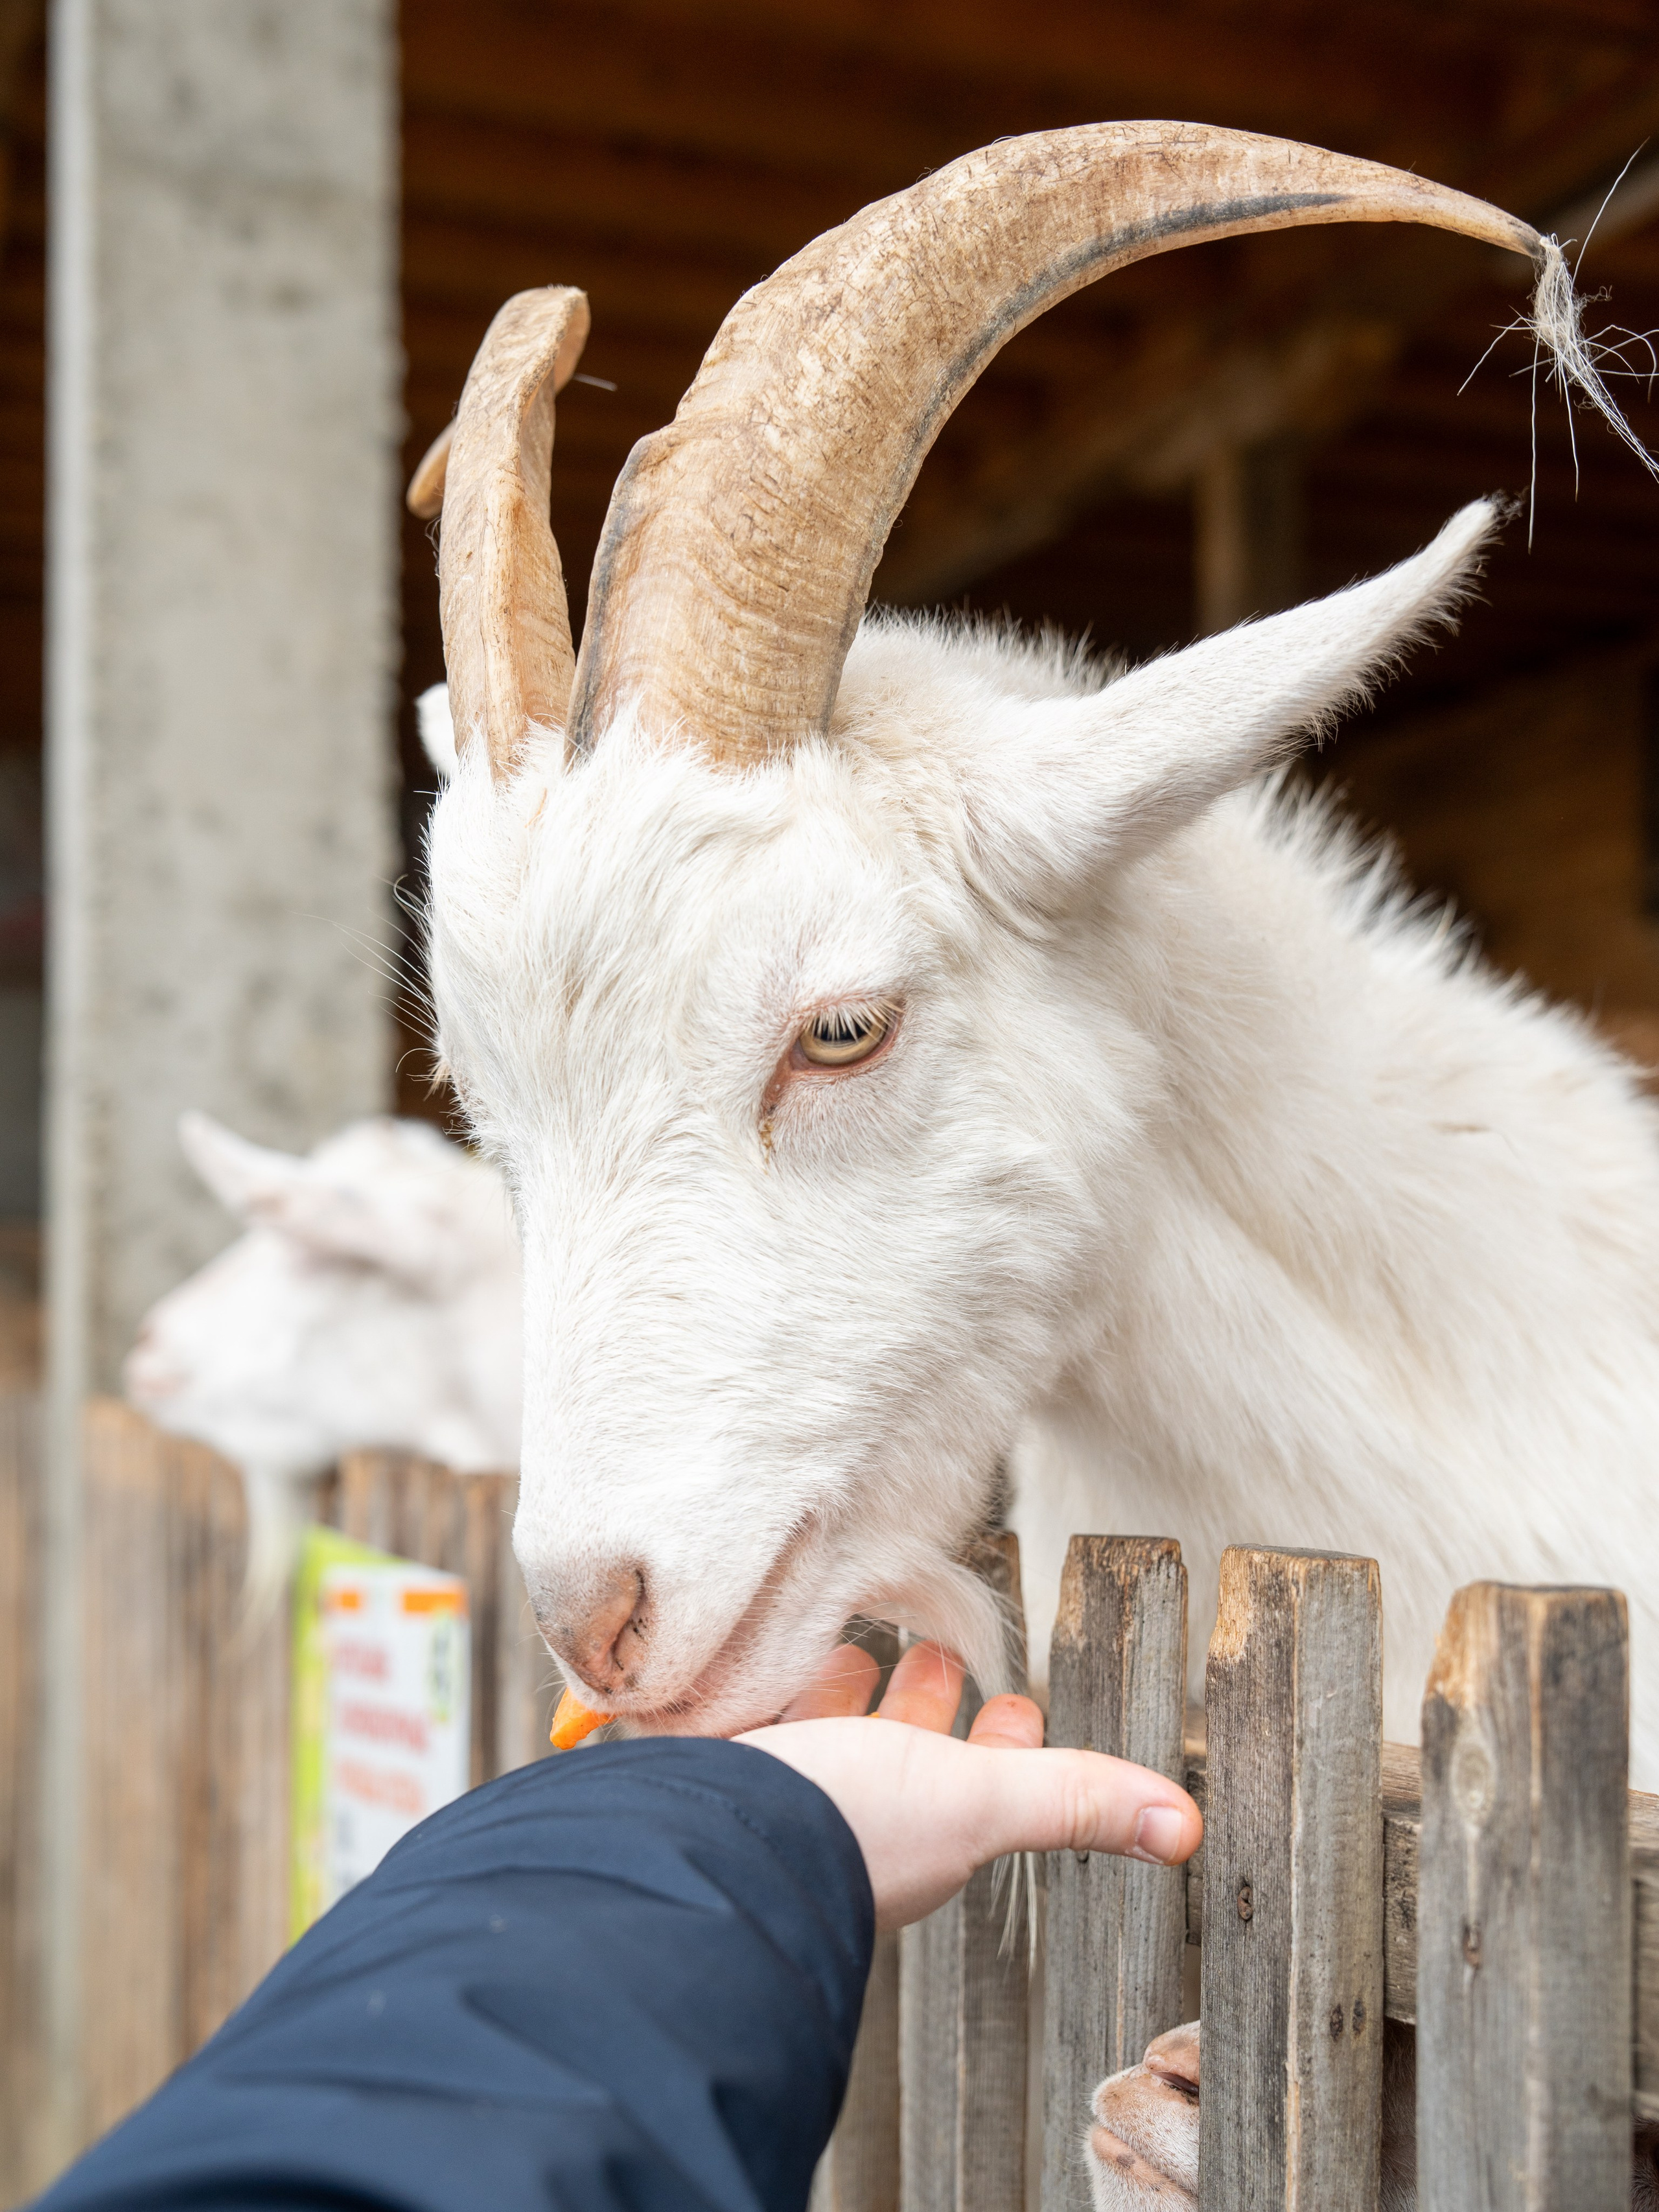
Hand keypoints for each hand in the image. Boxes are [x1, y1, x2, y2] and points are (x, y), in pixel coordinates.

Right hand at [737, 1640, 1201, 1930]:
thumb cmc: (840, 1832)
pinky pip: (752, 1711)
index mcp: (914, 1828)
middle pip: (895, 1746)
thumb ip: (1073, 1801)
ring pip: (820, 1727)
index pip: (968, 1778)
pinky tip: (760, 1647)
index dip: (997, 1742)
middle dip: (920, 1700)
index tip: (1012, 1705)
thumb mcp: (976, 1798)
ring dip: (842, 1684)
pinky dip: (765, 1679)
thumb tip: (1187, 1827)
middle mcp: (847, 1811)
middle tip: (937, 1650)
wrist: (696, 1838)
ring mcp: (776, 1785)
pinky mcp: (713, 1758)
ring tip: (848, 1636)